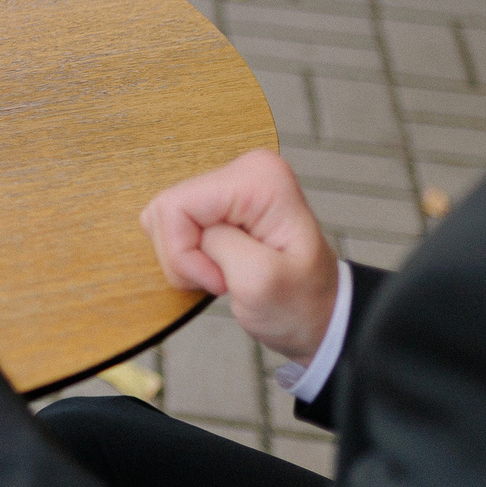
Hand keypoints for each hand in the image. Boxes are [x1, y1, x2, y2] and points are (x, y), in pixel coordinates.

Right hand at [141, 150, 337, 362]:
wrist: (318, 314)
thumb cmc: (302, 303)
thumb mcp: (262, 282)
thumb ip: (219, 245)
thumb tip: (182, 224)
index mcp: (260, 179)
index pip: (177, 205)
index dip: (184, 251)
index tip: (218, 279)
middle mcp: (245, 171)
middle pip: (169, 208)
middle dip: (184, 255)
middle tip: (221, 279)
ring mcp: (231, 185)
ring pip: (167, 217)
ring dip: (184, 257)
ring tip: (221, 274)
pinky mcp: (219, 202)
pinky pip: (176, 223)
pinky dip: (187, 254)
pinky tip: (216, 265)